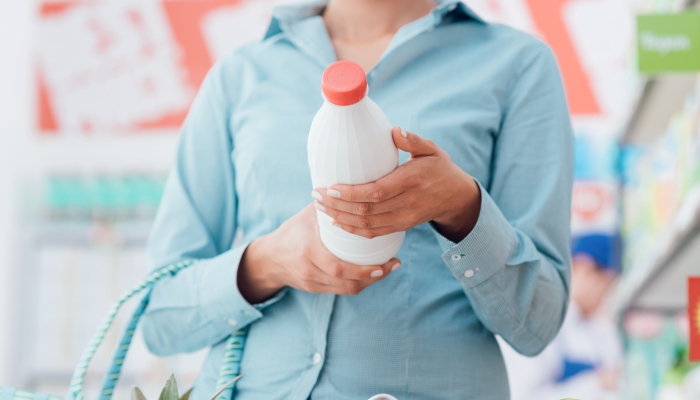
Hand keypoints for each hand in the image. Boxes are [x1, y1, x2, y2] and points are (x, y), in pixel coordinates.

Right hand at [238, 204, 400, 303]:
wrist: (269, 258)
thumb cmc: (292, 231)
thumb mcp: (307, 216)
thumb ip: (329, 206)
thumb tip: (353, 187)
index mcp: (308, 251)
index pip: (340, 267)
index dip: (366, 270)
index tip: (388, 260)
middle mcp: (310, 270)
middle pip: (348, 283)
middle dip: (375, 277)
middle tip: (393, 264)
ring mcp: (313, 283)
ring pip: (348, 289)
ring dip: (370, 281)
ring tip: (387, 268)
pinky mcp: (316, 290)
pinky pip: (342, 290)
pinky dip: (359, 283)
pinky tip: (372, 274)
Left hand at [312, 127, 480, 242]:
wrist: (456, 196)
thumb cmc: (440, 167)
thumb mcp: (432, 149)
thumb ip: (413, 141)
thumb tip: (395, 131)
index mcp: (411, 182)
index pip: (376, 193)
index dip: (351, 194)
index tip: (331, 186)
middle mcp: (407, 204)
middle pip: (366, 211)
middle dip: (337, 205)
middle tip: (316, 194)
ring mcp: (404, 219)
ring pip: (367, 225)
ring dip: (340, 217)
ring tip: (320, 206)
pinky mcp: (401, 226)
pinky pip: (374, 233)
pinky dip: (352, 230)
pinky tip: (336, 221)